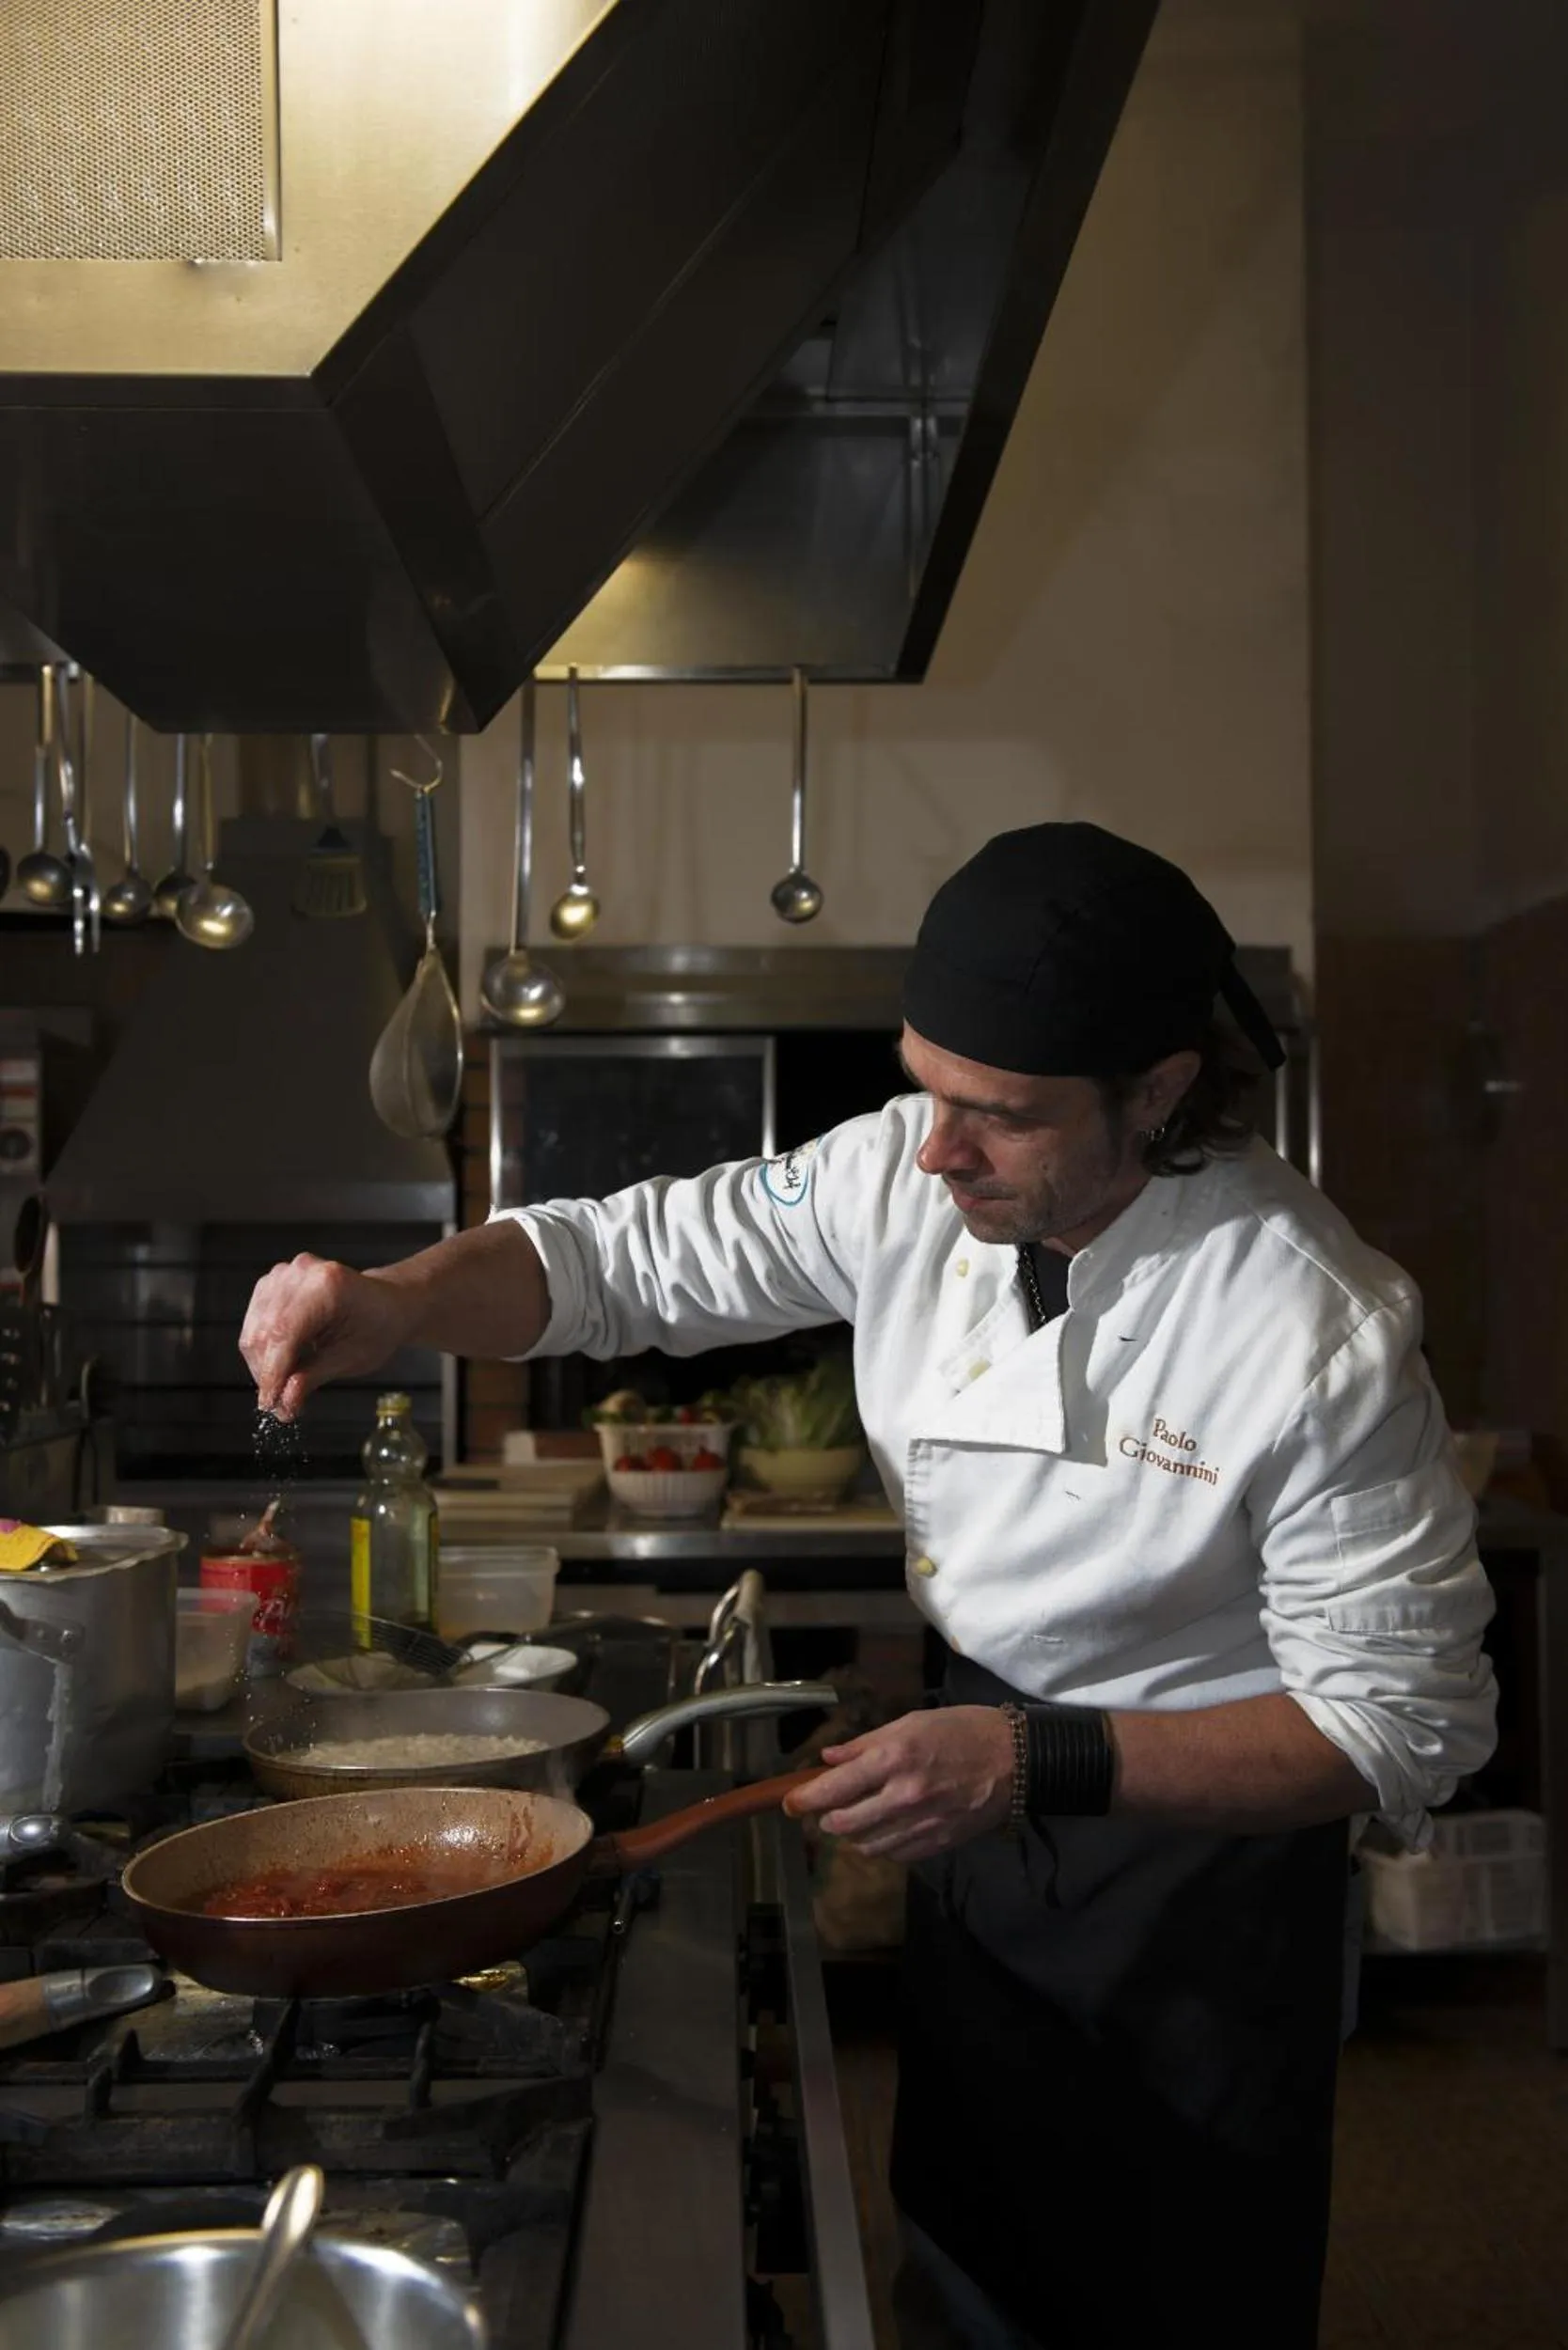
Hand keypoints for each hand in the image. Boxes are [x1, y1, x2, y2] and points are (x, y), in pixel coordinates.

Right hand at [239, 1254, 410, 1419]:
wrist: (385, 1305)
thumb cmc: (377, 1327)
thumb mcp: (353, 1358)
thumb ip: (313, 1378)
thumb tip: (284, 1401)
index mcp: (327, 1285)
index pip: (283, 1332)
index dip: (272, 1373)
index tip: (271, 1404)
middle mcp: (301, 1273)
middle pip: (264, 1332)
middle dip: (268, 1374)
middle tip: (282, 1407)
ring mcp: (284, 1274)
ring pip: (254, 1331)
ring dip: (263, 1366)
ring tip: (285, 1388)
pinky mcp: (273, 1283)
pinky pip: (254, 1323)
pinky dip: (264, 1351)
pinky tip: (284, 1365)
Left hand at [783, 1706, 1012, 1863]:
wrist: (1014, 1760)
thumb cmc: (961, 1731)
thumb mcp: (911, 1723)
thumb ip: (866, 1745)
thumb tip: (828, 1760)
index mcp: (894, 1759)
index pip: (834, 1789)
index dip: (804, 1799)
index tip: (788, 1804)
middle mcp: (903, 1796)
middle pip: (844, 1825)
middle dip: (827, 1819)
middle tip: (827, 1809)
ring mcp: (921, 1825)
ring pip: (866, 1846)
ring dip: (854, 1835)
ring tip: (859, 1817)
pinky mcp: (937, 1844)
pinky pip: (895, 1855)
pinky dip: (882, 1845)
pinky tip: (887, 1828)